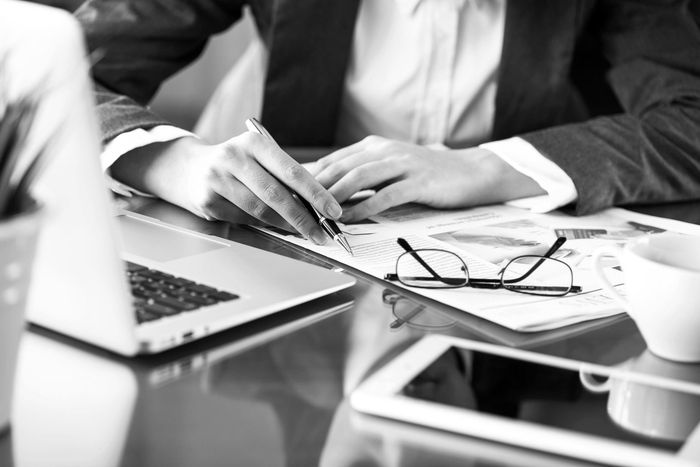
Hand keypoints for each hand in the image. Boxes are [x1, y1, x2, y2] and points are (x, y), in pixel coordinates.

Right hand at [110, 133, 341, 243]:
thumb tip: (320, 204)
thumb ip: (284, 176)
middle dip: (304, 218)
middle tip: (323, 233)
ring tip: (305, 233)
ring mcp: (218, 179)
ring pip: (260, 210)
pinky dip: (264, 226)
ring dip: (286, 226)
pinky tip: (277, 228)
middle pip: (277, 195)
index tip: (334, 210)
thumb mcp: (258, 157)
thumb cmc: (235, 163)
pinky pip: (244, 219)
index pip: (292, 170)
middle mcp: (234, 157)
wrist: (186, 168)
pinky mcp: (207, 200)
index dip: (316, 193)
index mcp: (254, 143)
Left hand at [312, 136, 543, 221]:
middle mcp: (384, 151)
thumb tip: (327, 191)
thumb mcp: (390, 169)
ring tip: (316, 213)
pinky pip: (385, 195)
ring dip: (335, 196)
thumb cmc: (425, 175)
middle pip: (340, 167)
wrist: (469, 171)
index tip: (287, 192)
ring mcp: (402, 164)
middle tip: (293, 205)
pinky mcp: (418, 182)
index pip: (333, 160)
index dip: (308, 177)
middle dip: (314, 187)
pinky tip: (351, 220)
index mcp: (373, 147)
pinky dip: (365, 208)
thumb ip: (362, 176)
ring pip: (359, 178)